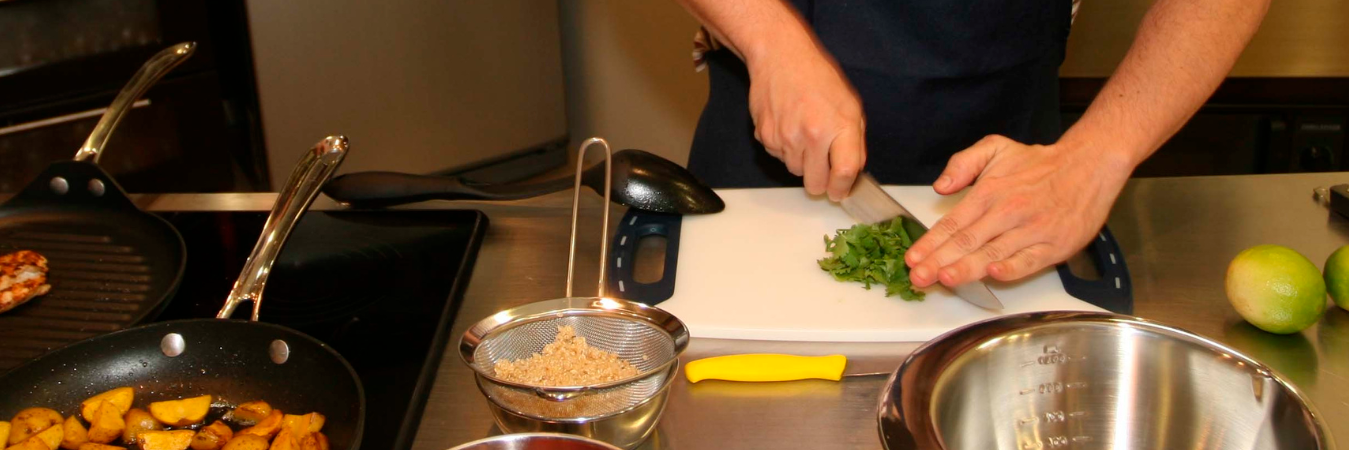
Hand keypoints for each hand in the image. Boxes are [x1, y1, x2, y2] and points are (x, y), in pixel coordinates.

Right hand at [746, 46, 864, 200]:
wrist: (781, 57)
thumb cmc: (818, 78)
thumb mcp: (850, 105)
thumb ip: (854, 140)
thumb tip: (850, 172)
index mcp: (839, 126)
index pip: (844, 173)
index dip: (842, 188)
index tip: (839, 192)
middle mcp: (811, 135)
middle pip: (815, 183)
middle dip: (821, 182)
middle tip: (823, 169)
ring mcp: (785, 137)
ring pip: (795, 171)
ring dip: (802, 162)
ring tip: (804, 134)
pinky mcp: (765, 136)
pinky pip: (778, 157)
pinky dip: (785, 149)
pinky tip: (789, 126)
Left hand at [904, 135, 1134, 286]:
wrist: (1088, 165)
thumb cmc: (1038, 163)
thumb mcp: (996, 148)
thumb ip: (964, 163)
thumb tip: (941, 186)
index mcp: (990, 192)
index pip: (952, 223)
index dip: (930, 243)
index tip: (912, 258)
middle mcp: (1008, 212)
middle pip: (967, 241)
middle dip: (939, 261)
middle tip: (918, 277)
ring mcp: (1031, 230)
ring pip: (993, 253)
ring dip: (967, 268)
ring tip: (945, 279)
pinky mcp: (1054, 245)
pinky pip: (1029, 261)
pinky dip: (1012, 268)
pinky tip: (993, 275)